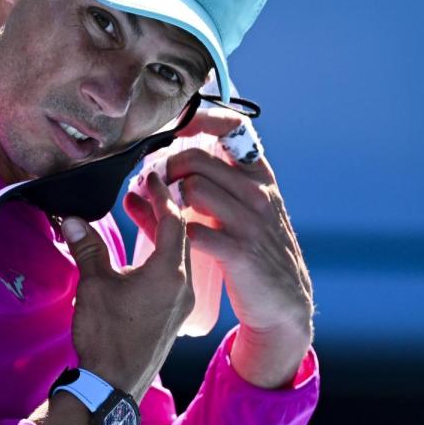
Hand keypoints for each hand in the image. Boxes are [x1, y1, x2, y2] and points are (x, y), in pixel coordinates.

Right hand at [61, 172, 193, 400]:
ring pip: (176, 255)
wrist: (112, 387)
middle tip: (140, 189)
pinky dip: (159, 254)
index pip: (173, 220)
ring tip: (134, 213)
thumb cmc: (106, 335)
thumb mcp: (94, 285)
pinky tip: (139, 252)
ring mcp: (181, 303)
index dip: (161, 194)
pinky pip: (173, 274)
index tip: (152, 174)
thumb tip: (73, 219)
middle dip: (160, 209)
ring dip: (158, 232)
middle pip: (178, 235)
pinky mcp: (173, 316)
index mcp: (168, 273)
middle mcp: (182, 285)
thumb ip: (88, 248)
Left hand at [124, 108, 313, 387]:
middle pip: (198, 158)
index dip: (198, 119)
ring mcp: (252, 221)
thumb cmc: (252, 254)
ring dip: (166, 198)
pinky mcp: (239, 251)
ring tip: (155, 207)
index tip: (170, 127)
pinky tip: (165, 234)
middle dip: (166, 168)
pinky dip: (171, 229)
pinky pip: (192, 228)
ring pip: (193, 188)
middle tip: (152, 183)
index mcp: (260, 178)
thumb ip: (201, 192)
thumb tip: (141, 182)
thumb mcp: (240, 215)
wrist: (282, 305)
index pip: (233, 128)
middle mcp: (259, 193)